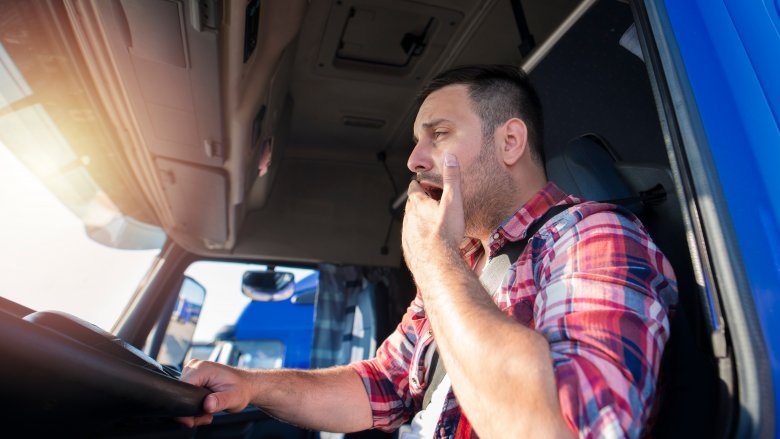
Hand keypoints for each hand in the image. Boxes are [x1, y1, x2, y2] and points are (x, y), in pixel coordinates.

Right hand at [176, 360, 253, 427]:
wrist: (246, 385)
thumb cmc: (241, 389)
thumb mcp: (234, 398)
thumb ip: (220, 401)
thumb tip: (208, 404)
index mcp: (202, 369)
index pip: (181, 388)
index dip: (184, 406)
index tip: (193, 417)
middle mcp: (195, 366)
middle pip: (180, 393)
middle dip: (190, 409)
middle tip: (206, 415)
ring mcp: (193, 371)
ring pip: (182, 395)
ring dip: (193, 408)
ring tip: (209, 411)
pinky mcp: (194, 376)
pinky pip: (186, 393)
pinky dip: (194, 403)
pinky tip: (206, 406)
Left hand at [402, 153, 464, 276]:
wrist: (437, 263)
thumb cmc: (445, 233)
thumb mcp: (452, 202)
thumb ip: (452, 179)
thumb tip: (450, 158)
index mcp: (417, 204)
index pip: (414, 187)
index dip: (421, 185)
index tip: (428, 185)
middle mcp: (408, 217)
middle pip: (412, 205)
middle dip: (421, 202)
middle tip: (434, 203)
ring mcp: (406, 233)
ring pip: (410, 222)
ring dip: (419, 220)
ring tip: (433, 223)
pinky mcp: (408, 248)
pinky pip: (411, 238)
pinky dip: (419, 236)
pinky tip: (428, 241)